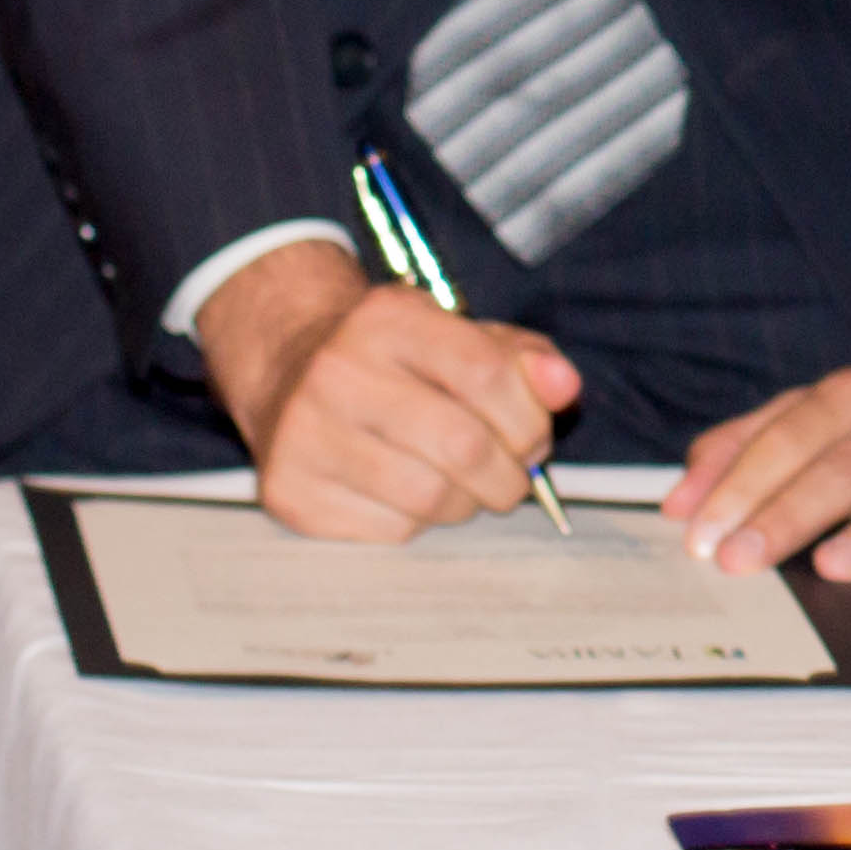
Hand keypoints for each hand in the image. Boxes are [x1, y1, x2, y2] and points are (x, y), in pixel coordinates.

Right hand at [198, 236, 582, 544]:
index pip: (486, 374)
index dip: (530, 418)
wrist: (286, 370)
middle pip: (462, 446)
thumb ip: (522, 359)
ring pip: (428, 497)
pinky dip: (418, 522)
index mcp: (387, 319)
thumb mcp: (458, 334)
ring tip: (463, 485)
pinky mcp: (288, 490)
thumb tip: (564, 387)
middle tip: (512, 476)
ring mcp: (304, 434)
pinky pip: (389, 530)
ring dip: (467, 503)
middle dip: (509, 474)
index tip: (536, 437)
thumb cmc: (394, 360)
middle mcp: (337, 371)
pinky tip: (408, 494)